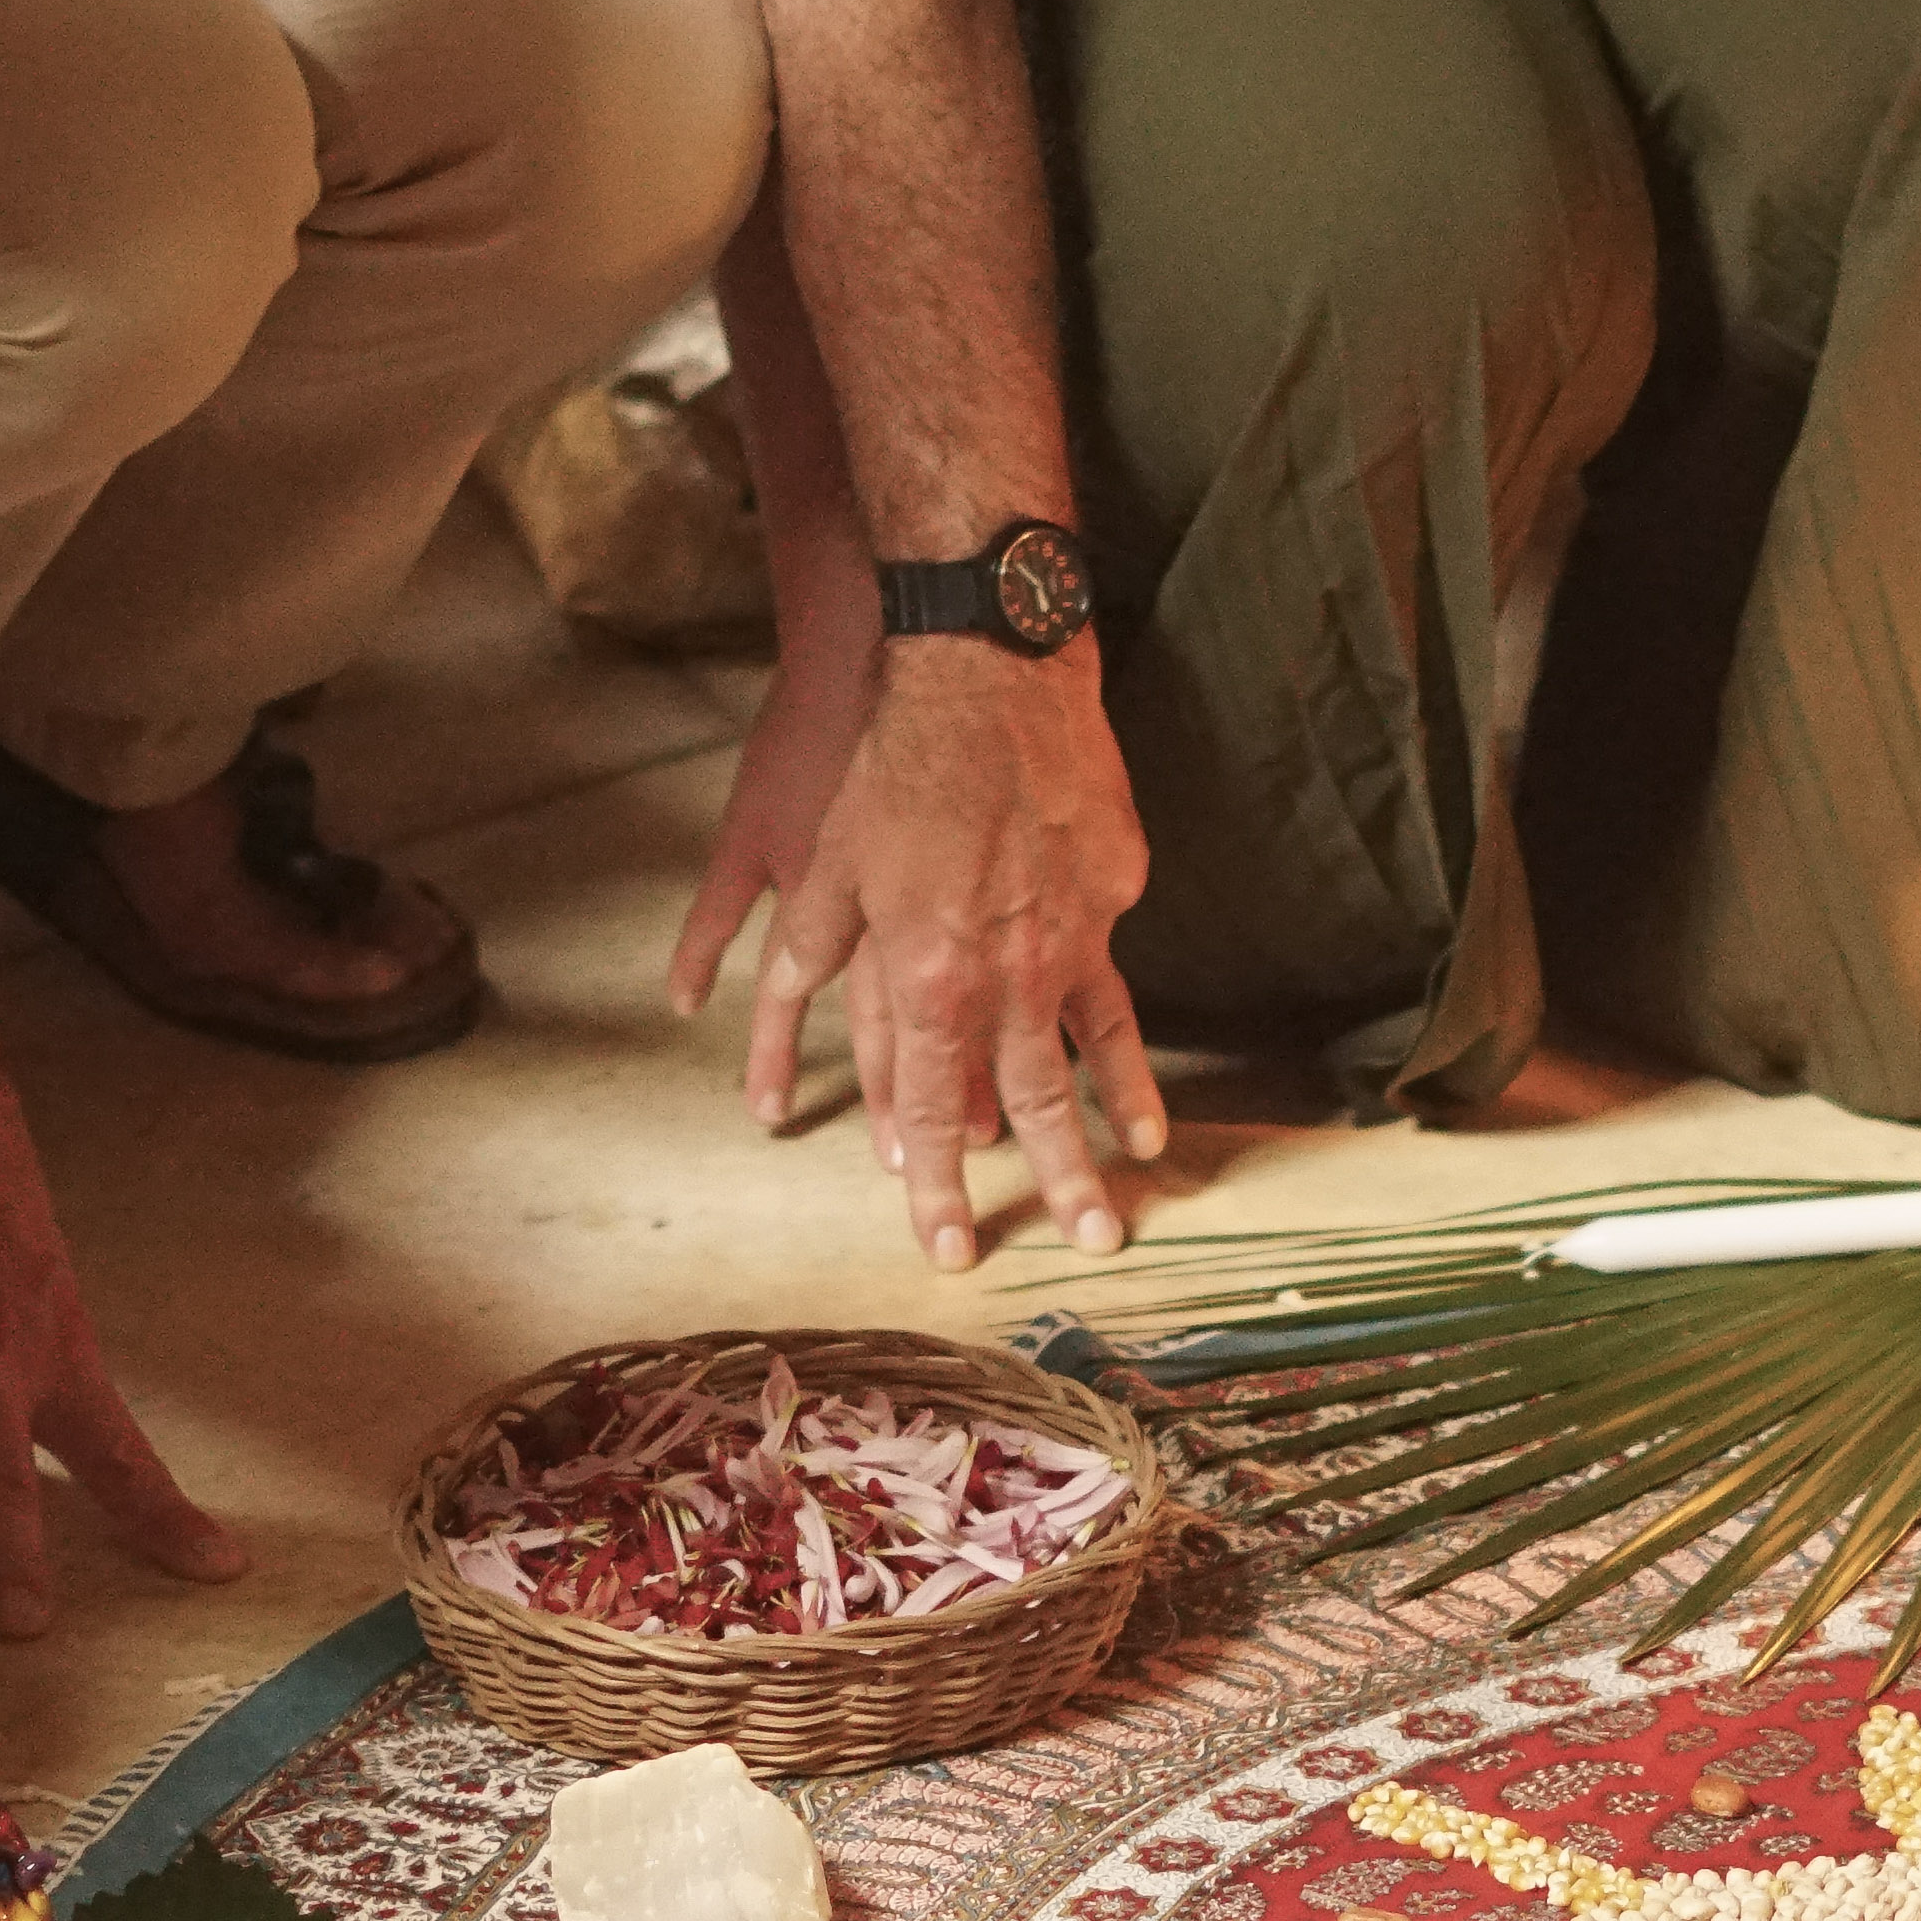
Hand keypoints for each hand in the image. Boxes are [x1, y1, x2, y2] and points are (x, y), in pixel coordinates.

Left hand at [685, 644, 1163, 1268]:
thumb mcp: (826, 871)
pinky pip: (1109, 959)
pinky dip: (1117, 1021)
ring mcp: (1075, 932)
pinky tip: (1133, 1071)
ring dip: (1116, 1126)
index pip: (934, 1109)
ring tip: (1140, 1179)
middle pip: (1034, 1103)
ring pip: (1097, 1052)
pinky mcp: (1115, 887)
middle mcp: (1010, 972)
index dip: (936, 1185)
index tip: (948, 1247)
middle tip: (1089, 1248)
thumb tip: (780, 1039)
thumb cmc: (893, 767)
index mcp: (931, 978)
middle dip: (1058, 1186)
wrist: (988, 671)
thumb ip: (809, 967)